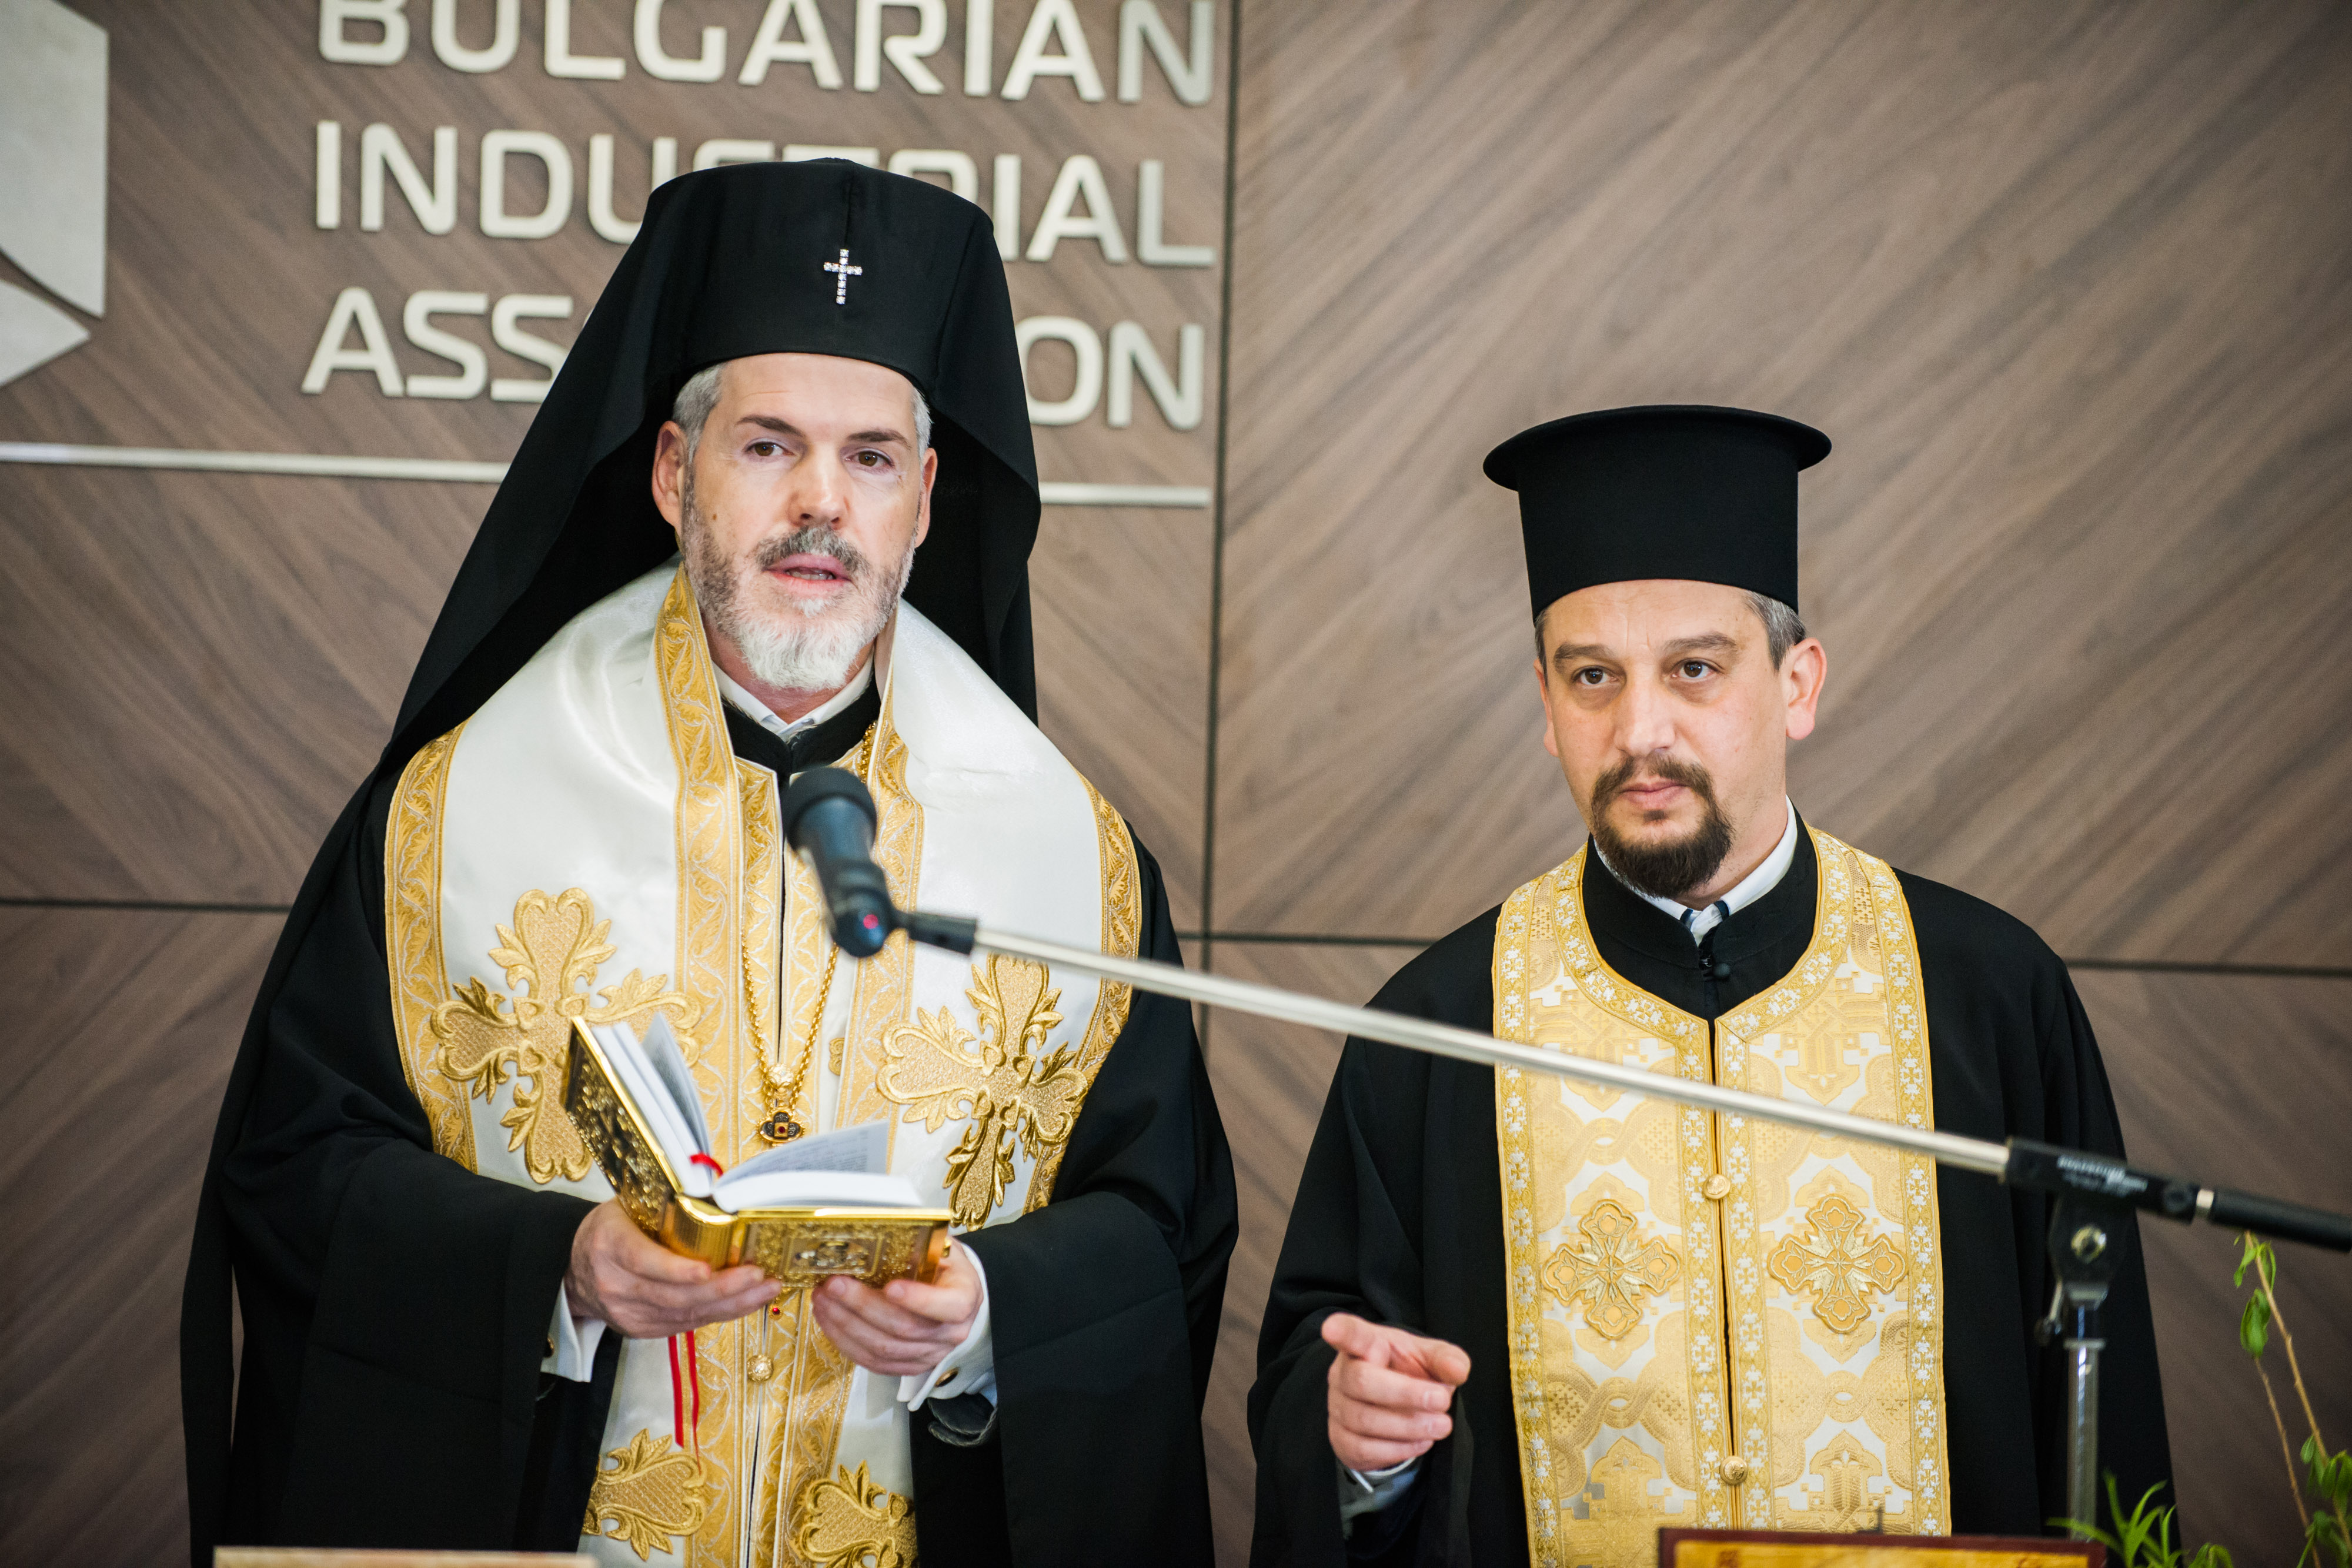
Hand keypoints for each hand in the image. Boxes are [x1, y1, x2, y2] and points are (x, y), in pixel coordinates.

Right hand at [566, 1200, 777, 1338]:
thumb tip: (722, 1192)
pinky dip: (718, 1314)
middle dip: (721, 1288)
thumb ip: (666, 1204)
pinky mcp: (641, 1329)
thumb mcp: (627, 1205)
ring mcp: (627, 1313)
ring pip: (684, 1314)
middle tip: (758, 1276)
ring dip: (731, 1304)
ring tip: (765, 1289)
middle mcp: (615, 1284)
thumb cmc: (610, 1230)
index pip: (642, 1260)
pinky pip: (684, 1325)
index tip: (706, 1270)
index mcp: (609, 1245)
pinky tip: (746, 1302)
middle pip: (672, 1295)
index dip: (675, 1269)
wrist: (574, 1271)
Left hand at [810, 1240, 982, 1377]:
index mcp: (964, 1299)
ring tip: (822, 1299)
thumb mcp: (941, 1249)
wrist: (953, 1297)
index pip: (948, 1306)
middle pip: (904, 1328)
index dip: (919, 1299)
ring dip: (845, 1324)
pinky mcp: (907, 1367)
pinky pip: (872, 1363)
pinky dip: (845, 1342)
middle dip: (863, 1306)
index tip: (891, 1286)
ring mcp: (928, 1355)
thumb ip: (918, 1246)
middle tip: (833, 1284)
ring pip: (883, 1348)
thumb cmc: (944, 1269)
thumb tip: (877, 1237)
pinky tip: (828, 1319)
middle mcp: (950, 1334)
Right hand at [1322, 1312, 1470, 1472]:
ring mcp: (1337, 1407)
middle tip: (1443, 1401)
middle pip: (1361, 1381)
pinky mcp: (1340, 1439)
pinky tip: (1422, 1442)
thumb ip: (1446, 1359)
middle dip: (1406, 1394)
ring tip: (1440, 1426)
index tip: (1332, 1328)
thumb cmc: (1409, 1372)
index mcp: (1365, 1344)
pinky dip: (1398, 1449)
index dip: (1341, 1331)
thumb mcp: (1431, 1359)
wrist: (1395, 1408)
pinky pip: (1363, 1449)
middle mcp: (1343, 1373)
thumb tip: (1458, 1371)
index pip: (1351, 1334)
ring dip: (1408, 1426)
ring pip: (1364, 1419)